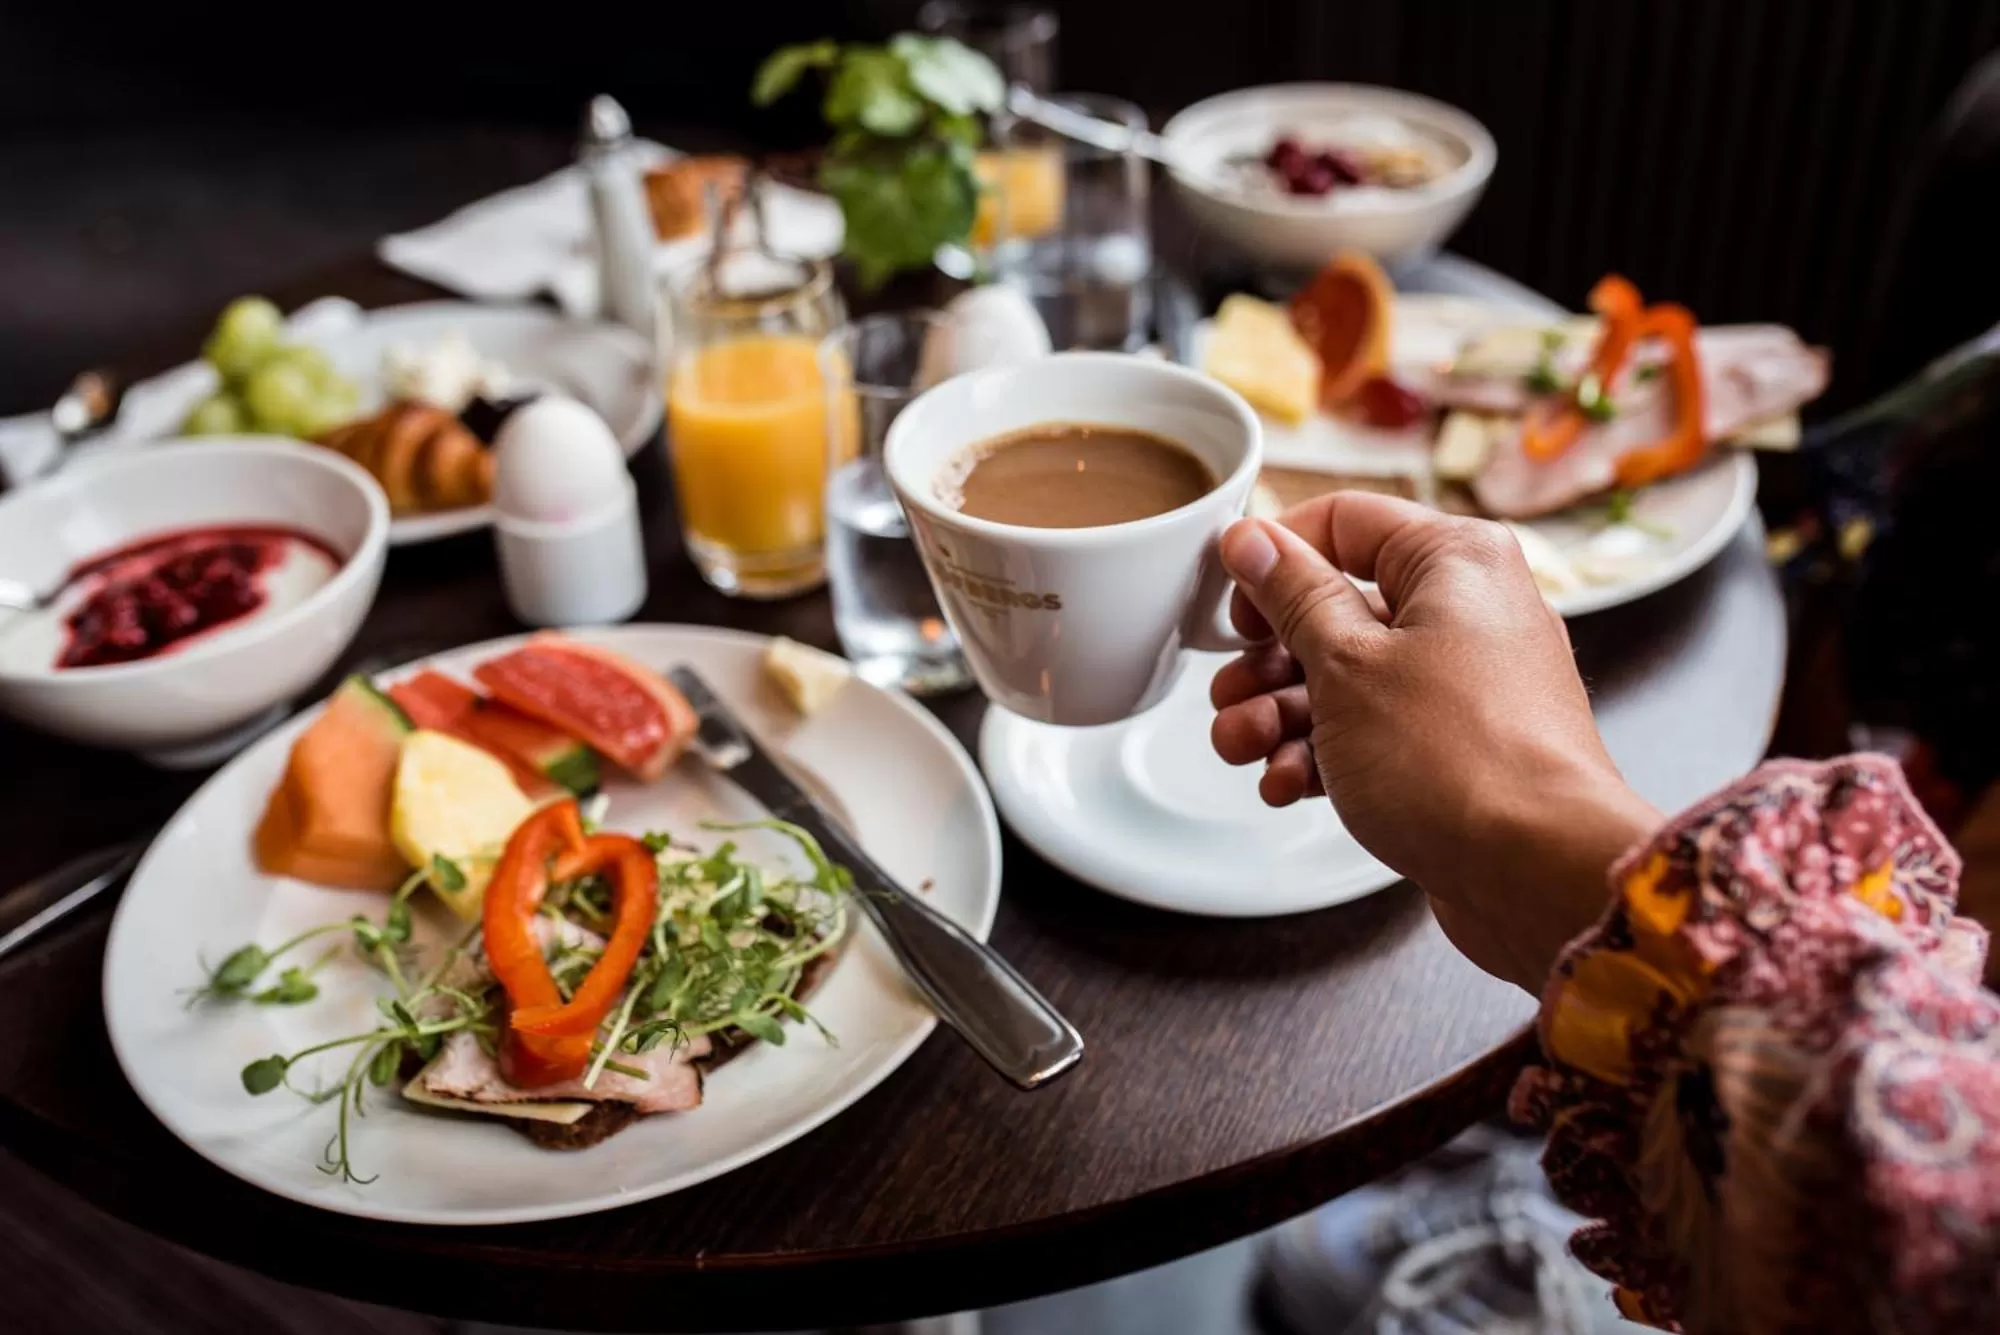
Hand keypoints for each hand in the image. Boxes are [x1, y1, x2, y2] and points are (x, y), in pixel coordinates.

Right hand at [1209, 493, 1659, 991]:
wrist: (1535, 872)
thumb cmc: (1456, 758)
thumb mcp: (1345, 662)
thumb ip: (1292, 595)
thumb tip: (1253, 539)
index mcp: (1455, 560)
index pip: (1345, 521)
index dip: (1276, 555)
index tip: (1228, 598)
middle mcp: (1470, 611)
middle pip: (1338, 609)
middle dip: (1268, 660)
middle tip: (1230, 691)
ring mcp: (1467, 683)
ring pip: (1347, 678)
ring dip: (1281, 714)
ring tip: (1243, 746)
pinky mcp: (1458, 748)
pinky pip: (1375, 733)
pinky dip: (1322, 755)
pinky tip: (1286, 783)